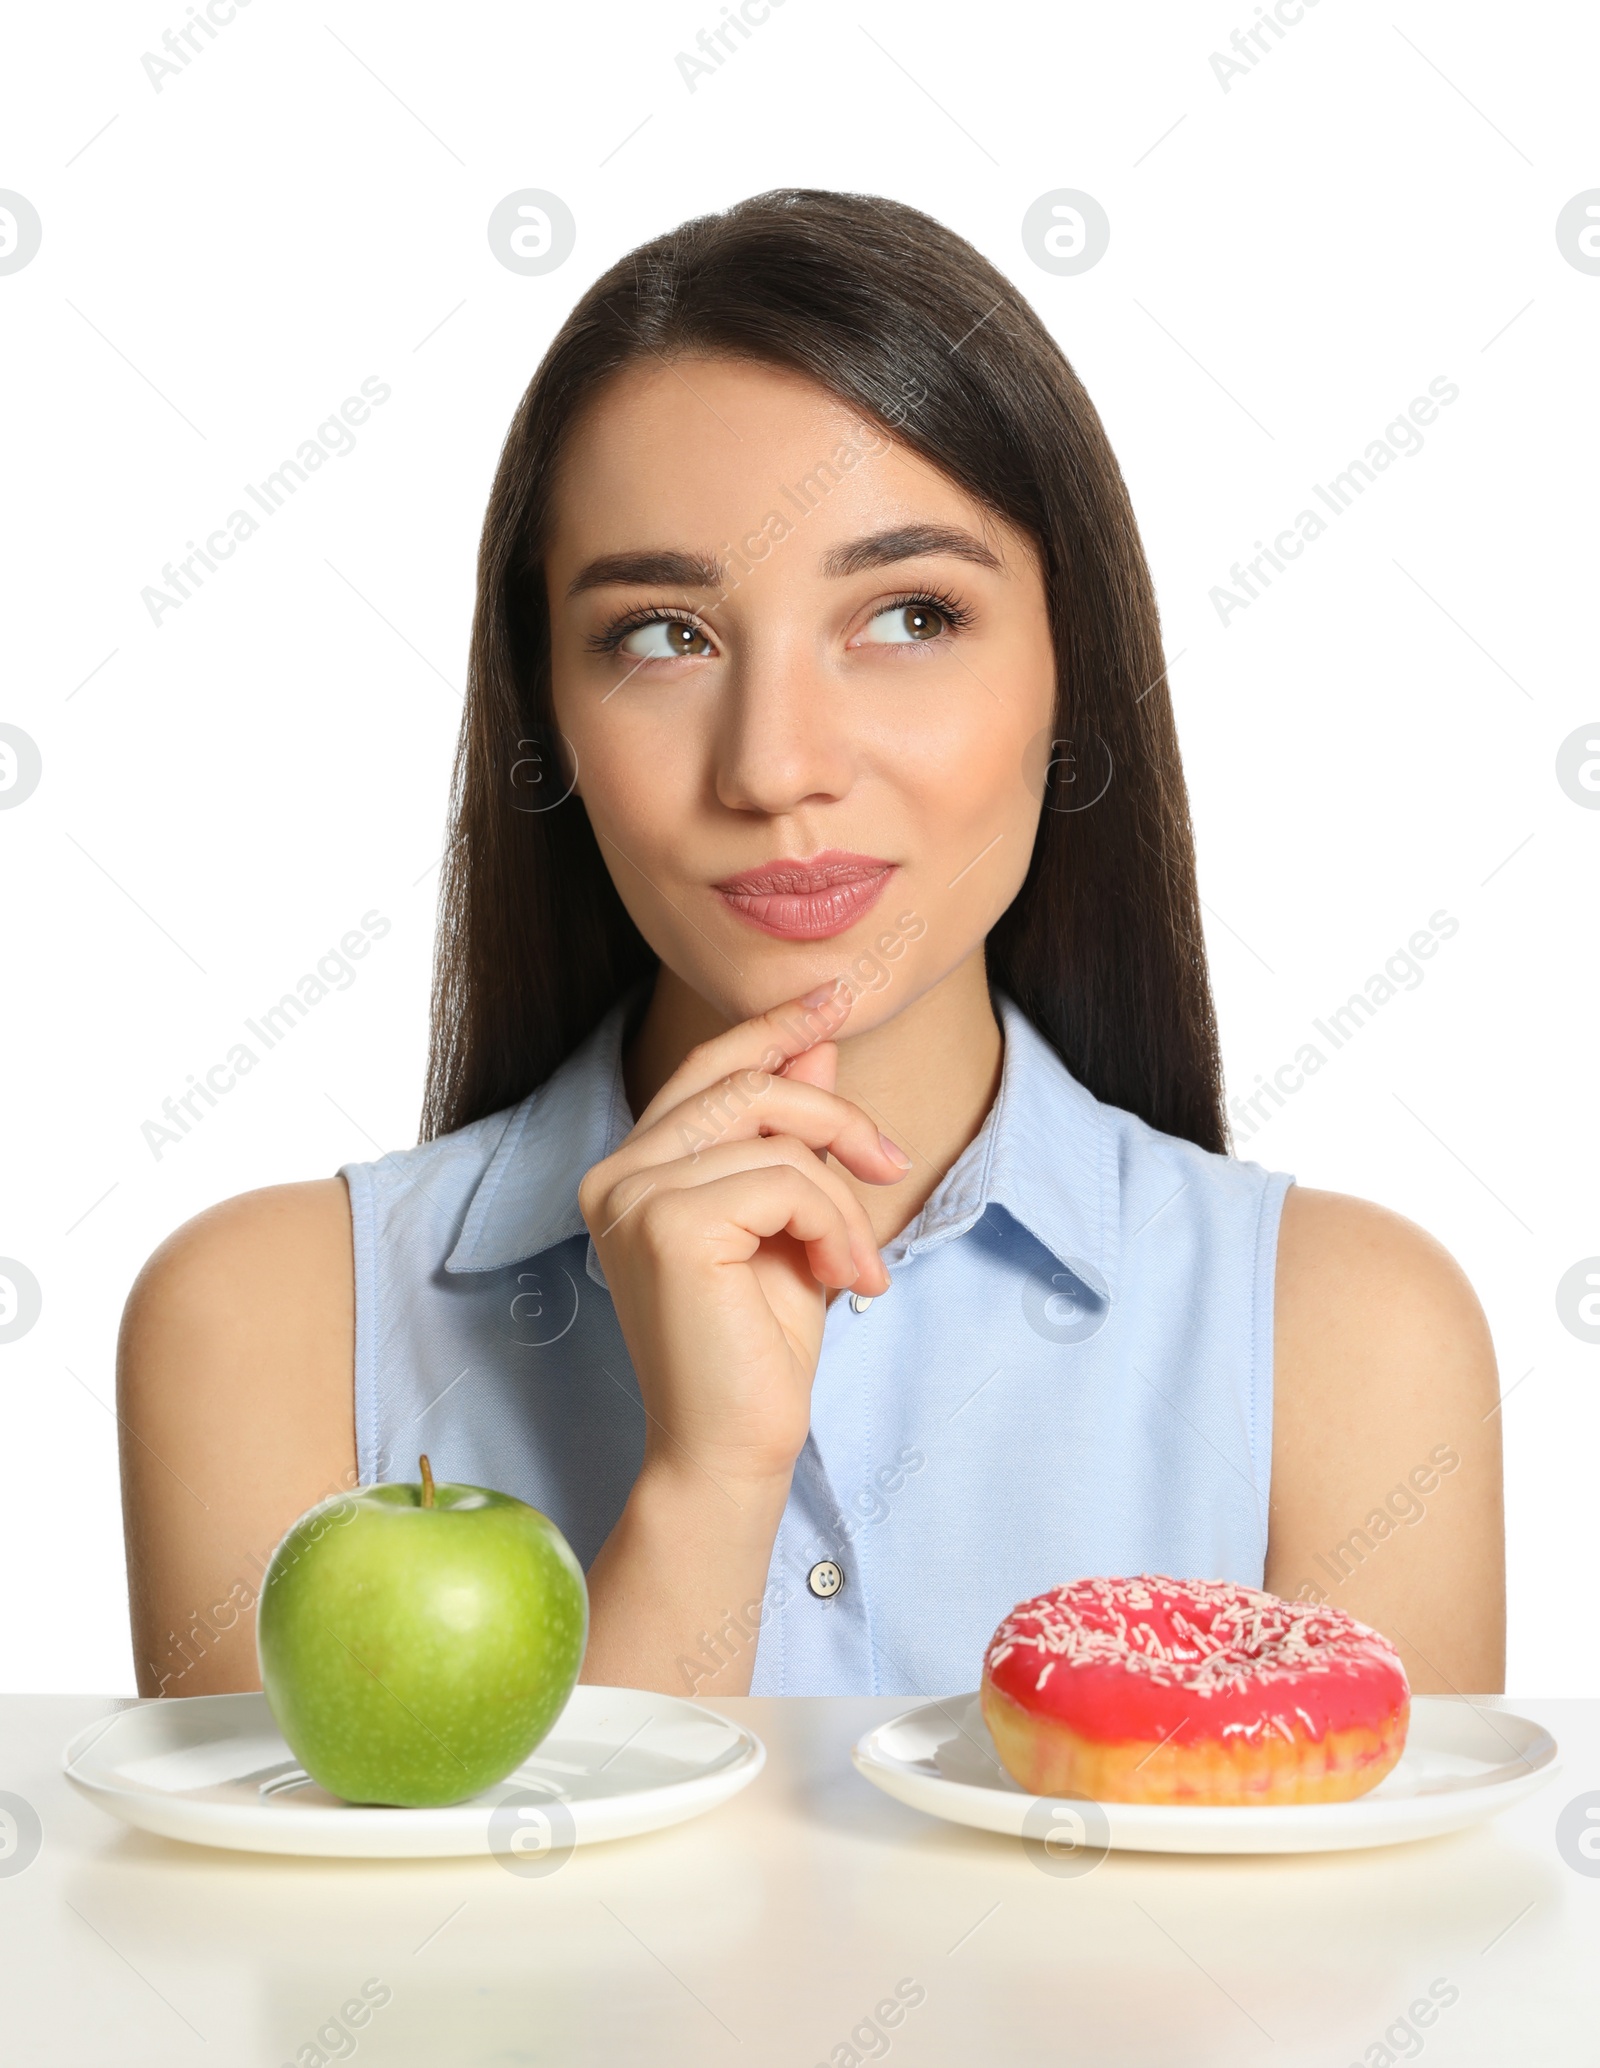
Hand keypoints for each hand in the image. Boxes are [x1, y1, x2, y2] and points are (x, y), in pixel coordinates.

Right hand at [578, 980, 910, 1496]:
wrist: (736, 1446)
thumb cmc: (759, 1346)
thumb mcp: (790, 1219)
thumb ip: (792, 1132)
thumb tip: (818, 1039)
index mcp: (633, 1168)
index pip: (706, 1068)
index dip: (773, 1028)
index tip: (836, 996)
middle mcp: (616, 1172)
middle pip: (747, 1085)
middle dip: (836, 1116)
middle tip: (890, 1165)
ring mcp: (631, 1195)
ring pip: (778, 1140)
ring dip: (842, 1201)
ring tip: (858, 1267)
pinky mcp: (666, 1224)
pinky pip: (784, 1180)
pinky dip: (833, 1225)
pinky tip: (843, 1280)